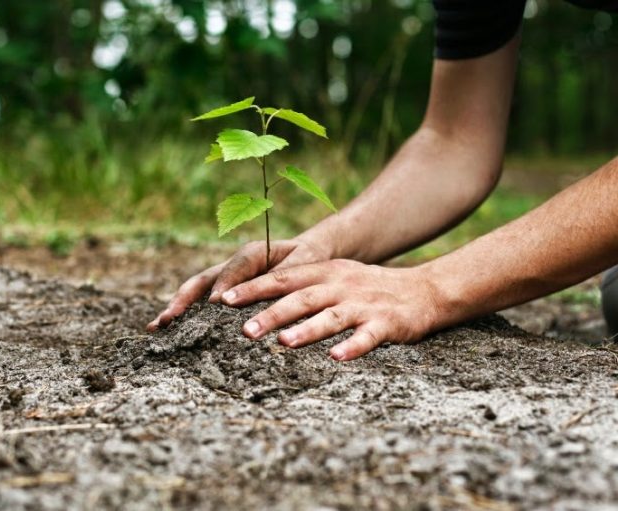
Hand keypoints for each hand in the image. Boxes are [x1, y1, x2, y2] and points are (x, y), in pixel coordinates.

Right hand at [147, 238, 331, 330]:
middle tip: (168, 319)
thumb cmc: (308, 259)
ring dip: (177, 308)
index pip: (235, 269)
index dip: (225, 285)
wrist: (308, 254)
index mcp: (253, 253)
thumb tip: (266, 295)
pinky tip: (167, 331)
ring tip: (156, 327)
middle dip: (184, 300)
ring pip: (196, 291)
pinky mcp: (224, 291)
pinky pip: (201, 301)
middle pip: (202, 280)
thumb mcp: (304, 264)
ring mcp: (225, 279)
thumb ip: (285, 276)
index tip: (216, 304)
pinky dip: (185, 315)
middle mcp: (233, 265)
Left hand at [219, 259, 443, 359]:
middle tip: (244, 330)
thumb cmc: (368, 288)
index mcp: (325, 272)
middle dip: (271, 313)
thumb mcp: (335, 277)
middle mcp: (341, 285)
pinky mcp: (386, 323)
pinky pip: (367, 336)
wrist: (424, 290)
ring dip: (307, 330)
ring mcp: (363, 304)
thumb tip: (255, 300)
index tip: (224, 299)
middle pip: (301, 298)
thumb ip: (301, 285)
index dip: (253, 288)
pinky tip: (336, 358)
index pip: (283, 278)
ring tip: (283, 343)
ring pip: (331, 317)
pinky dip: (352, 347)